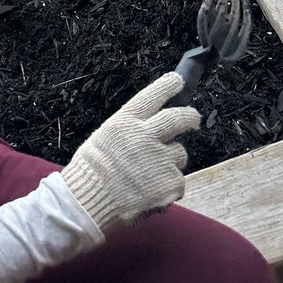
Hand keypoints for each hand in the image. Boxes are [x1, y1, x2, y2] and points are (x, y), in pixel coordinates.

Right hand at [60, 72, 199, 233]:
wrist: (88, 202)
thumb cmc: (90, 171)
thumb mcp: (104, 138)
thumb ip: (128, 132)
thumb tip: (147, 131)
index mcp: (126, 121)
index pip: (152, 96)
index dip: (167, 86)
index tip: (177, 80)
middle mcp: (146, 135)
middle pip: (178, 118)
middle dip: (189, 116)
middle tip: (193, 118)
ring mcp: (160, 159)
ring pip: (179, 153)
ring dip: (171, 160)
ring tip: (151, 175)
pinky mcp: (170, 183)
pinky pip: (178, 181)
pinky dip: (169, 188)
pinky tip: (151, 193)